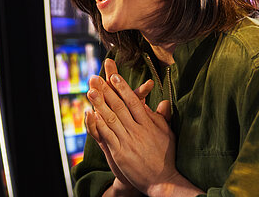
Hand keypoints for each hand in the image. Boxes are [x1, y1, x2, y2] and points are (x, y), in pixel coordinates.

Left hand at [87, 59, 178, 194]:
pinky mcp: (121, 153)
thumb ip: (162, 117)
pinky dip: (100, 125)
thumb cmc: (166, 157)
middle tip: (96, 78)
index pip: (133, 101)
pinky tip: (92, 115)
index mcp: (148, 123)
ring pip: (111, 118)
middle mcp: (138, 130)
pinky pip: (108, 136)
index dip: (123, 88)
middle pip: (119, 106)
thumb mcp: (167, 134)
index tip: (114, 76)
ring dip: (99, 104)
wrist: (163, 181)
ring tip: (90, 91)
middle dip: (106, 91)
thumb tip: (164, 102)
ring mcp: (128, 141)